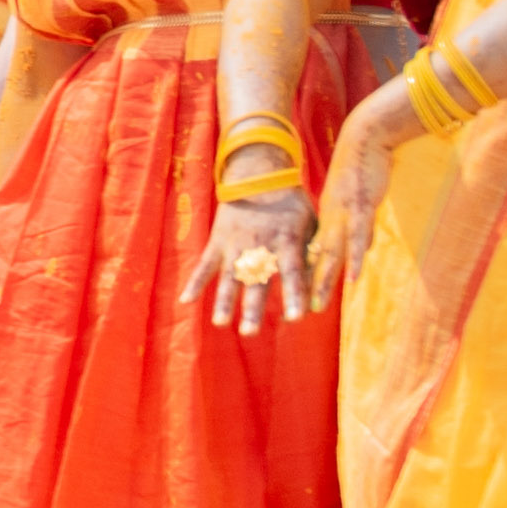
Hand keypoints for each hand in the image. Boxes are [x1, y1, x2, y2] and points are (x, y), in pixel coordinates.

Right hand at [193, 188, 317, 335]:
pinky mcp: (219, 241)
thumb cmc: (291, 202)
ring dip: (225, 301)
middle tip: (250, 332)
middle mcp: (260, 246)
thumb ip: (313, 251)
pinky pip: (205, 264)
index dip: (294, 295)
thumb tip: (320, 280)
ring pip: (230, 277)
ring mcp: (236, 244)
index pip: (291, 273)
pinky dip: (195, 282)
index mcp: (287, 241)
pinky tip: (186, 300)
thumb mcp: (310, 222)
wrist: (258, 175)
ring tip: (221, 323)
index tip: (296, 317)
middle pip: (256, 282)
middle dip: (253, 308)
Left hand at [315, 86, 415, 297]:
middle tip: (301, 314)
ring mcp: (343, 215)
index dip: (306, 277)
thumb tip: (361, 246)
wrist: (365, 137)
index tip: (299, 299)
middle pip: (316, 259)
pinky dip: (354, 260)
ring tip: (315, 307)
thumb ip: (356, 223)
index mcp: (326, 217)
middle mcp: (330, 219)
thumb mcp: (354, 199)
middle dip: (309, 288)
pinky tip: (351, 280)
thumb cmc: (361, 167)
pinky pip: (356, 238)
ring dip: (323, 281)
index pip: (313, 252)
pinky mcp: (361, 207)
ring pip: (330, 254)